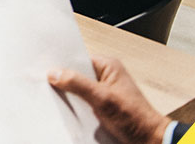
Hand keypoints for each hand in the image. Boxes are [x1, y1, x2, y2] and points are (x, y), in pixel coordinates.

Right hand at [48, 56, 169, 143]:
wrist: (149, 141)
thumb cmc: (134, 118)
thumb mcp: (102, 99)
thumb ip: (78, 84)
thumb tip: (55, 73)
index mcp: (108, 66)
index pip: (77, 60)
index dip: (62, 65)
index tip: (45, 70)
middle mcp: (105, 76)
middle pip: (77, 74)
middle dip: (64, 81)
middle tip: (47, 86)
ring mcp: (104, 91)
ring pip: (78, 90)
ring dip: (70, 96)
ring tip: (56, 99)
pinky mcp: (102, 105)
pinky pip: (83, 102)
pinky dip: (76, 107)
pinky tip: (68, 111)